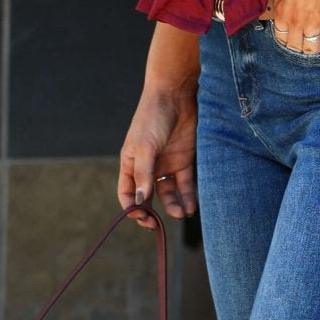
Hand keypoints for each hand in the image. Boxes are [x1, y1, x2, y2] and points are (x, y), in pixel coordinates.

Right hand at [118, 85, 197, 229]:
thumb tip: (141, 201)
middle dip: (152, 213)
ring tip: (182, 214)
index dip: (131, 207)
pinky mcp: (184, 160)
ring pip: (169, 193)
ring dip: (174, 206)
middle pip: (148, 197)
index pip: (127, 192)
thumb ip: (144, 174)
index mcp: (131, 163)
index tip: (141, 218)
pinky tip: (192, 206)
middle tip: (158, 225)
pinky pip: (185, 184)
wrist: (176, 95)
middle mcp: (148, 167)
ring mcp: (166, 164)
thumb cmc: (153, 117)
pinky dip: (189, 196)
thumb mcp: (146, 147)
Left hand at [258, 0, 319, 52]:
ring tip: (317, 48)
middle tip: (305, 45)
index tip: (292, 38)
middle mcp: (294, 21)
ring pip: (311, 50)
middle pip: (294, 47)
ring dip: (313, 51)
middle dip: (299, 48)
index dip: (286, 39)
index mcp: (280, 9)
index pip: (279, 36)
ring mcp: (314, 24)